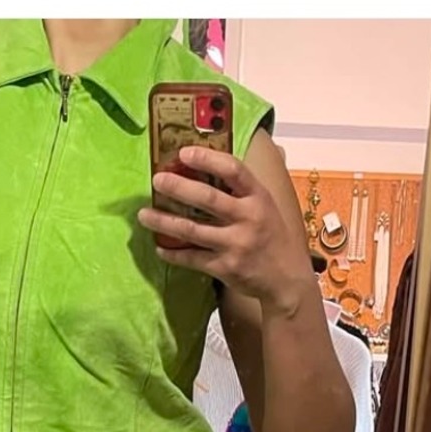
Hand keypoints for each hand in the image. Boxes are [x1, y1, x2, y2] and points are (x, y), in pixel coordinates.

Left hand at [138, 148, 309, 313]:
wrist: (286, 279)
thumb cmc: (272, 236)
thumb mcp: (266, 205)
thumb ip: (242, 188)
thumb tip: (208, 165)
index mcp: (258, 197)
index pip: (233, 170)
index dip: (207, 159)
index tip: (184, 153)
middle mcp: (248, 218)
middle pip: (207, 199)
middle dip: (178, 187)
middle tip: (156, 180)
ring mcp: (235, 245)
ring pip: (192, 230)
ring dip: (164, 222)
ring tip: (144, 214)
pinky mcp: (225, 268)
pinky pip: (192, 258)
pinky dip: (173, 253)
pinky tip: (159, 246)